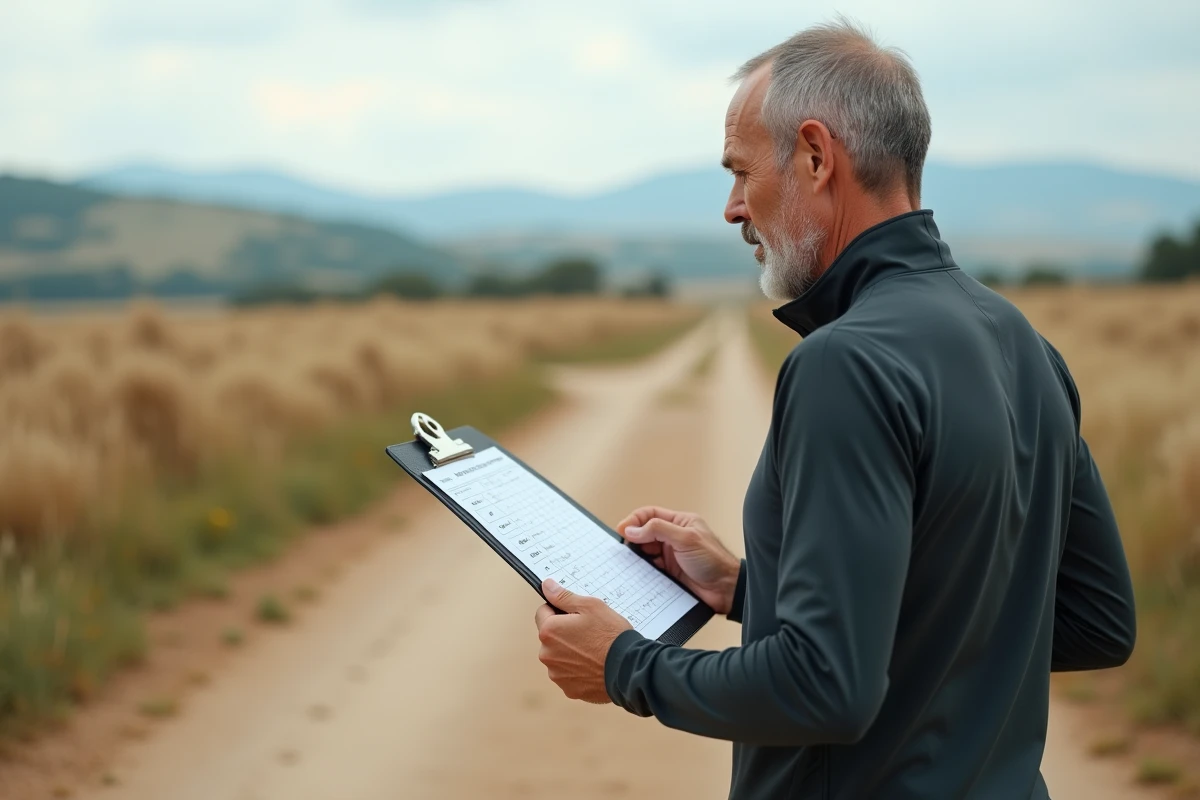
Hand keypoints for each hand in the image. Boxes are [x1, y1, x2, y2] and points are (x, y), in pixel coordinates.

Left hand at [534, 578, 631, 703]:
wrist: (628, 668)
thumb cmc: (611, 636)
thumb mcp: (590, 606)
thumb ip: (564, 597)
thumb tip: (547, 586)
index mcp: (549, 631)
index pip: (542, 612)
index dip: (559, 610)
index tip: (575, 615)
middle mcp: (547, 654)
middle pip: (550, 637)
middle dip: (564, 633)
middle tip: (588, 632)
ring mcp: (557, 674)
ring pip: (559, 656)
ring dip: (570, 652)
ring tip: (593, 650)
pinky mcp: (568, 689)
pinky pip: (568, 674)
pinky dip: (578, 670)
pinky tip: (594, 665)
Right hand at [617, 506, 739, 614]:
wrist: (726, 590)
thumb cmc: (714, 561)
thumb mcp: (686, 539)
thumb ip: (659, 530)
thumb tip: (633, 529)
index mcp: (680, 522)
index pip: (650, 515)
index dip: (635, 520)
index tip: (623, 530)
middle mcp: (674, 537)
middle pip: (645, 532)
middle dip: (633, 538)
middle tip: (624, 547)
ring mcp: (671, 556)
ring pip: (645, 552)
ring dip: (636, 555)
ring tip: (629, 561)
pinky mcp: (669, 573)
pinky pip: (649, 569)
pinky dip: (641, 570)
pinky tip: (637, 573)